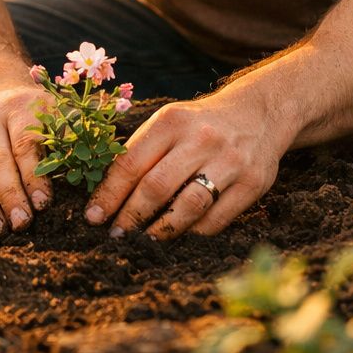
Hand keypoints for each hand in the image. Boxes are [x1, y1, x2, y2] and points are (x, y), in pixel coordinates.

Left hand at [85, 89, 286, 238]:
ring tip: (144, 240)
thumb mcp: (170, 122)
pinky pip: (216, 219)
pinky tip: (180, 234)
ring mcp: (230, 161)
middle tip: (116, 234)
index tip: (93, 217)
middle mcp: (201, 139)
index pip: (131, 163)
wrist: (259, 112)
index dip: (109, 194)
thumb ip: (141, 151)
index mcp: (172, 121)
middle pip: (156, 187)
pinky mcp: (253, 182)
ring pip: (188, 206)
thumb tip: (105, 195)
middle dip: (130, 216)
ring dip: (161, 230)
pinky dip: (193, 232)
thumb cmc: (200, 125)